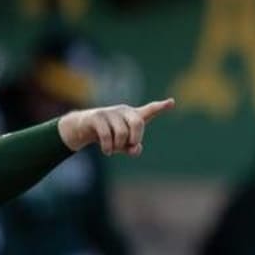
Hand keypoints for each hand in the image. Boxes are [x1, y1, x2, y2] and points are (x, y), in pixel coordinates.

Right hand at [57, 98, 174, 156]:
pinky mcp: (96, 116)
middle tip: (130, 146)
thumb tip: (136, 149)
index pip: (150, 110)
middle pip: (138, 123)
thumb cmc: (108, 135)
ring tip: (113, 149)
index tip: (172, 102)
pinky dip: (108, 147)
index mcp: (133, 116)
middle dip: (135, 138)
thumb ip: (133, 148)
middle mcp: (123, 111)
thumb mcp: (123, 144)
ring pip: (122, 132)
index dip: (161, 107)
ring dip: (118, 146)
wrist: (82, 128)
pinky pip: (107, 135)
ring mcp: (110, 112)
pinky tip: (107, 152)